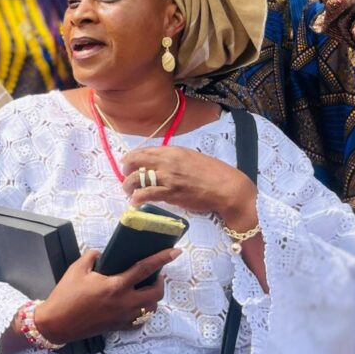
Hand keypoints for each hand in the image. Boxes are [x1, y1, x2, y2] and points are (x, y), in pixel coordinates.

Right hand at [33, 243, 180, 343]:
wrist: (57, 323)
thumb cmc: (65, 295)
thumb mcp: (76, 270)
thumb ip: (91, 257)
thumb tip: (101, 254)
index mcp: (116, 285)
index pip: (145, 269)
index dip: (162, 258)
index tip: (175, 252)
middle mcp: (125, 302)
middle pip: (156, 292)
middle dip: (160, 282)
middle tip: (154, 275)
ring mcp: (124, 316)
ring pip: (151, 307)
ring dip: (153, 297)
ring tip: (144, 290)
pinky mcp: (119, 326)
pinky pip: (141, 320)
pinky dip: (143, 311)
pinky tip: (135, 306)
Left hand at [117, 142, 256, 232]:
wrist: (228, 188)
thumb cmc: (214, 173)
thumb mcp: (192, 157)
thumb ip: (174, 158)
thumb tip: (158, 161)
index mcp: (173, 151)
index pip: (143, 151)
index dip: (131, 158)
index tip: (127, 164)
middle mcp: (167, 162)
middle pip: (134, 162)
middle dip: (126, 171)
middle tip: (127, 178)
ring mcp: (168, 177)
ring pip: (136, 179)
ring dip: (128, 186)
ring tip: (130, 192)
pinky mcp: (170, 193)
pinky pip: (145, 194)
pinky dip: (136, 198)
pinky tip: (135, 202)